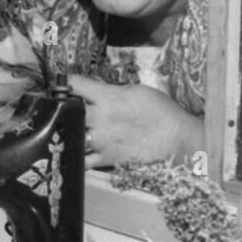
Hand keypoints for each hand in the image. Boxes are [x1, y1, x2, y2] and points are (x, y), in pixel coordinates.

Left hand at [70, 75, 203, 169]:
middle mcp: (101, 119)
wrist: (178, 140)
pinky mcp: (106, 160)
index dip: (66, 81)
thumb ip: (112, 91)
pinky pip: (83, 160)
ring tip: (70, 127)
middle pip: (68, 110)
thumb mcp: (136, 91)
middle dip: (65, 107)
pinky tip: (74, 150)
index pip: (76, 84)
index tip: (63, 82)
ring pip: (72, 134)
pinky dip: (76, 156)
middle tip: (65, 106)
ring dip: (70, 130)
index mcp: (109, 98)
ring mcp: (101, 141)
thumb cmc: (162, 112)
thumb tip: (96, 90)